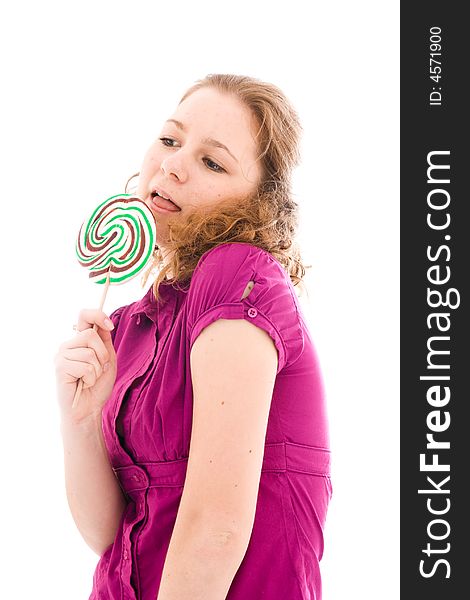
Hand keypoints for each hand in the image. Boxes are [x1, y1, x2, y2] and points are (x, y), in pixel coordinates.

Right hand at [54, 310, 116, 424]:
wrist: (89, 408)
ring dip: (98, 369)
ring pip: (90, 352)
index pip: (84, 315)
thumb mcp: (107, 358)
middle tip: (99, 368)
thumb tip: (103, 322)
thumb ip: (104, 340)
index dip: (98, 315)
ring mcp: (62, 356)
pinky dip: (91, 378)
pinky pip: (86, 366)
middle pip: (91, 334)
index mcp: (79, 340)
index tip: (110, 326)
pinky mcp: (60, 368)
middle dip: (103, 354)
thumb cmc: (98, 385)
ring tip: (90, 379)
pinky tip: (84, 384)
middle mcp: (68, 345)